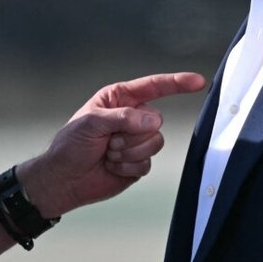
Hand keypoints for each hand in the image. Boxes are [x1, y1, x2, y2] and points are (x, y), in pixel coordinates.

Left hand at [17, 72, 204, 217]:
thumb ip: (123, 117)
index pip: (154, 87)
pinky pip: (146, 163)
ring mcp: (136, 141)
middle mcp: (132, 117)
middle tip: (108, 142)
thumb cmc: (70, 145)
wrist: (64, 179)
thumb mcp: (91, 122)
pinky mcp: (137, 162)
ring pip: (155, 143)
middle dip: (130, 135)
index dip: (177, 83)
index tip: (198, 81)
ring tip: (108, 154)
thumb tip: (154, 121)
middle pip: (156, 121)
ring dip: (128, 152)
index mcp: (120, 99)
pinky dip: (126, 167)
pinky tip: (111, 167)